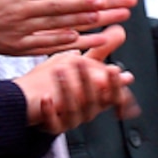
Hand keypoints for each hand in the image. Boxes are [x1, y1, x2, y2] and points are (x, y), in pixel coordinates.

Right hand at [0, 0, 134, 59]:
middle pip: (66, 8)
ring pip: (62, 27)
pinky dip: (69, 43)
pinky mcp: (19, 47)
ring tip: (115, 19)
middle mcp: (22, 11)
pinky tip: (88, 40)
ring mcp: (22, 31)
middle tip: (124, 2)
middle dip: (98, 5)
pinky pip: (48, 45)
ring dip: (91, 23)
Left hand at [16, 27, 136, 132]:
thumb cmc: (66, 82)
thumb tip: (120, 30)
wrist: (37, 100)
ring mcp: (71, 120)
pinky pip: (53, 124)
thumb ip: (103, 50)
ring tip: (60, 72)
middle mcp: (88, 110)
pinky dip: (50, 111)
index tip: (114, 70)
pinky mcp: (53, 127)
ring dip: (68, 91)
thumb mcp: (85, 65)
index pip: (114, 95)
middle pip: (93, 101)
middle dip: (88, 81)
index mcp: (99, 97)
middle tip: (80, 63)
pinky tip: (46, 98)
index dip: (116, 84)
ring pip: (74, 111)